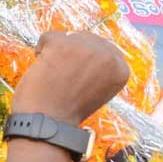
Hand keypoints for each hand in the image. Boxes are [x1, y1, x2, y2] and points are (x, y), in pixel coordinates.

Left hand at [10, 31, 129, 125]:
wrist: (49, 125)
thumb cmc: (66, 110)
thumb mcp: (96, 89)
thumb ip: (97, 68)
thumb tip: (85, 44)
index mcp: (121, 69)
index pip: (103, 48)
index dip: (84, 60)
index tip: (76, 78)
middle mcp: (110, 56)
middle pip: (85, 38)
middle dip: (70, 54)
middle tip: (61, 78)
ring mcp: (87, 48)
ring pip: (66, 36)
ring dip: (55, 53)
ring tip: (53, 76)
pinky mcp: (64, 45)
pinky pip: (47, 36)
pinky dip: (40, 50)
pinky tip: (42, 69)